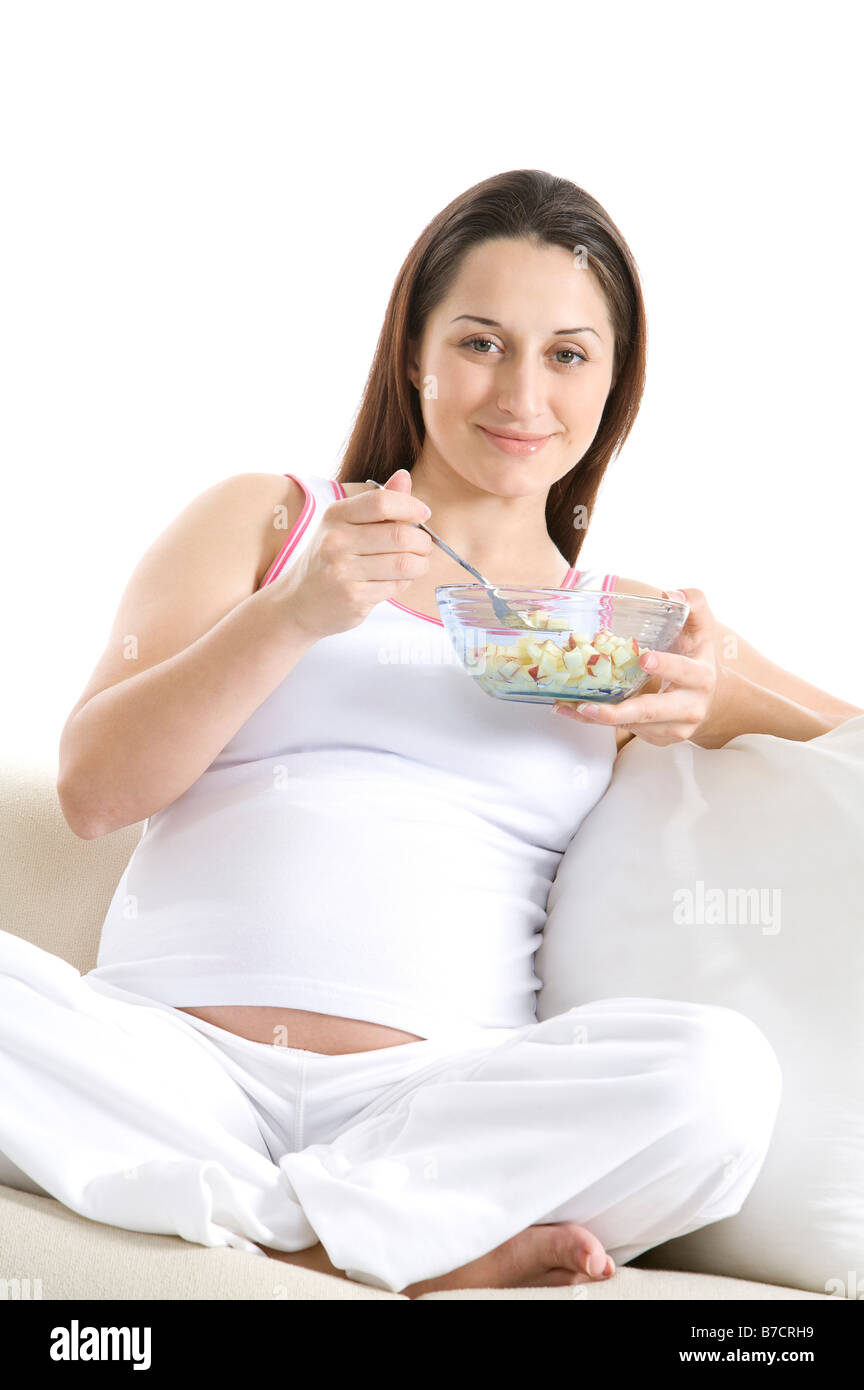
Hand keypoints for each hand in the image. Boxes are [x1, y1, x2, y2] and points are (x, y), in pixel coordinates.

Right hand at [274, 469, 432, 640]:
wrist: (298, 604)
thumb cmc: (328, 561)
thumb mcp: (345, 526)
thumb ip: (378, 503)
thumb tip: (405, 476)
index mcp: (336, 515)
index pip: (382, 502)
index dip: (411, 506)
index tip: (423, 514)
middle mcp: (336, 540)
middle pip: (399, 534)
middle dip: (422, 542)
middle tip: (424, 547)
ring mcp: (343, 570)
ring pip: (403, 563)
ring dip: (420, 564)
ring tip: (418, 564)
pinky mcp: (352, 596)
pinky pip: (395, 586)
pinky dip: (405, 583)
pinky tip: (398, 580)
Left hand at [553, 588, 719, 746]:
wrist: (708, 699)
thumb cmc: (696, 658)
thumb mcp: (700, 629)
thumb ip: (693, 604)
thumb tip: (671, 594)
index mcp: (700, 677)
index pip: (685, 671)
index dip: (666, 666)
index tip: (644, 659)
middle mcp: (689, 707)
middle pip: (652, 712)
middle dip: (619, 712)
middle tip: (589, 706)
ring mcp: (673, 728)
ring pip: (632, 725)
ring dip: (598, 718)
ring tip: (571, 707)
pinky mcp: (656, 738)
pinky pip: (624, 731)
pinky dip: (597, 721)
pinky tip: (574, 711)